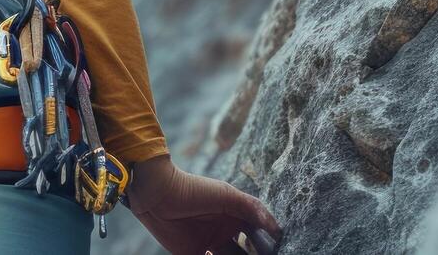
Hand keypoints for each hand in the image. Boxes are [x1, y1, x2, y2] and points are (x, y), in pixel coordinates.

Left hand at [127, 155, 282, 254]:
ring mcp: (209, 246)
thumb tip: (276, 228)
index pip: (258, 234)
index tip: (280, 249)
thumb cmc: (193, 189)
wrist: (157, 195)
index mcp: (235, 217)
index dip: (269, 243)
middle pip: (247, 253)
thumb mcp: (226, 195)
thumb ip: (252, 208)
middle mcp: (224, 233)